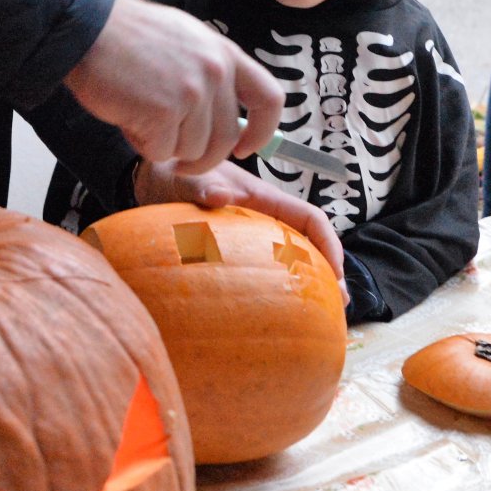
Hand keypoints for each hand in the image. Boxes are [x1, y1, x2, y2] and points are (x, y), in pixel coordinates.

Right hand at [63, 0, 281, 174]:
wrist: (87, 28)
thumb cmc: (128, 37)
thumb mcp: (185, 40)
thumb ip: (211, 74)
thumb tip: (231, 122)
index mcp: (224, 53)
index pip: (269, 99)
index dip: (263, 132)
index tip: (246, 148)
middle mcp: (215, 72)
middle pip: (227, 140)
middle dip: (202, 157)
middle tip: (176, 156)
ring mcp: (191, 92)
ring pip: (193, 151)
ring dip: (165, 145)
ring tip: (141, 115)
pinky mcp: (164, 112)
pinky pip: (162, 152)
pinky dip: (143, 144)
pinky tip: (128, 117)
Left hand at [134, 158, 347, 296]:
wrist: (153, 180)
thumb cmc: (174, 174)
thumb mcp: (188, 179)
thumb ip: (202, 187)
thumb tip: (221, 197)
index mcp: (264, 199)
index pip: (310, 218)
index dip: (329, 244)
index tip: (337, 274)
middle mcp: (265, 217)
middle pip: (309, 242)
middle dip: (327, 271)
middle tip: (337, 305)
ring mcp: (253, 235)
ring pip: (291, 257)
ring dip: (308, 281)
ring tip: (318, 315)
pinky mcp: (238, 250)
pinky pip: (267, 269)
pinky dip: (279, 288)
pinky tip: (276, 313)